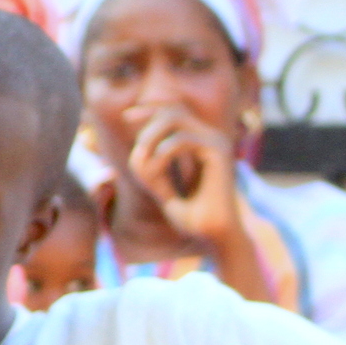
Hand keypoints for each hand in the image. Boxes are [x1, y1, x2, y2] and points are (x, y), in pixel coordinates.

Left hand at [124, 104, 244, 246]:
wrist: (214, 236)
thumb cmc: (192, 218)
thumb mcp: (161, 189)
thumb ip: (150, 169)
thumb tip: (137, 151)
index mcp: (200, 144)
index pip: (174, 110)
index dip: (150, 108)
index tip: (126, 116)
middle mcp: (210, 138)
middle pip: (171, 109)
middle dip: (146, 126)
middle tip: (137, 156)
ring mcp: (216, 142)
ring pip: (174, 117)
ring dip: (149, 138)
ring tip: (142, 164)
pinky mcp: (219, 151)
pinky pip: (180, 139)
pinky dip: (160, 155)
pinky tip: (156, 176)